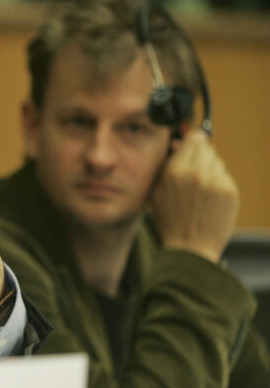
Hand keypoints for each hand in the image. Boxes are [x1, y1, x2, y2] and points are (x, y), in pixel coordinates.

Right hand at [150, 130, 238, 262]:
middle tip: (192, 170)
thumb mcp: (157, 192)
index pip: (192, 139)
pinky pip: (224, 176)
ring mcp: (217, 182)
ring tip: (199, 188)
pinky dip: (217, 182)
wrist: (191, 248)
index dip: (191, 141)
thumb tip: (178, 145)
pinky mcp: (230, 191)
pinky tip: (208, 197)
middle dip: (199, 155)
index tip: (191, 144)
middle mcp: (198, 173)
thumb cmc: (170, 222)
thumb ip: (167, 166)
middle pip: (206, 148)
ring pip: (216, 161)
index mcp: (176, 172)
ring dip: (209, 168)